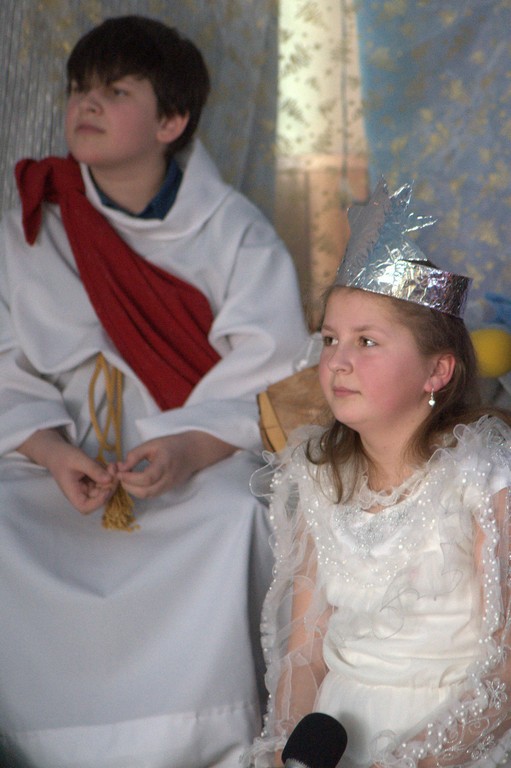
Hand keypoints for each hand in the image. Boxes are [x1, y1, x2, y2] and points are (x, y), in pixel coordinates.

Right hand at [18, 428, 115, 513]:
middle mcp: (80, 493)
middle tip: (114, 470)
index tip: (107, 488)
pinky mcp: (91, 481)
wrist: (56, 451)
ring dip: (111, 479)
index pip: (85, 507)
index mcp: (72, 492)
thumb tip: (109, 480)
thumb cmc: (63, 456)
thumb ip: (93, 469)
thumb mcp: (78, 459)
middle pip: (98, 498)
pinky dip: (109, 474)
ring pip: (103, 489)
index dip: (98, 502)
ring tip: (113, 465)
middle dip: (109, 485)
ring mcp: (86, 488)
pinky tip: (111, 465)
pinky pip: (103, 481)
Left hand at [115, 431, 235, 498]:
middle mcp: (168, 478)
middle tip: (120, 476)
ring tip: (126, 479)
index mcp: (165, 463)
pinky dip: (139, 491)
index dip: (130, 478)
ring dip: (132, 490)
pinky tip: (135, 482)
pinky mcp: (167, 490)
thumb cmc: (172, 445)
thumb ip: (135, 455)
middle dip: (128, 486)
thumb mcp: (152, 444)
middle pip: (146, 492)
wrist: (192, 452)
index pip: (146, 478)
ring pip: (147, 496)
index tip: (119, 471)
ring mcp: (169, 486)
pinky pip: (151, 495)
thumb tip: (121, 467)